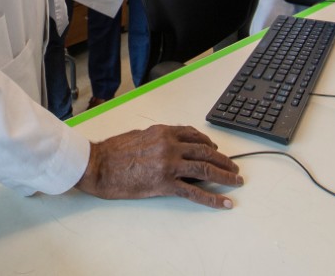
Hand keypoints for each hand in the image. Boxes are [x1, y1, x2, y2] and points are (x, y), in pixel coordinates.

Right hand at [75, 125, 242, 208]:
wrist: (98, 165)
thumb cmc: (113, 151)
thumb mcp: (139, 136)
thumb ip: (158, 139)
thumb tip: (171, 145)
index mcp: (163, 131)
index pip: (194, 135)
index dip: (209, 143)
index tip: (216, 150)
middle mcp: (170, 145)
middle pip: (205, 151)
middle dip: (223, 160)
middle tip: (233, 167)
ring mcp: (169, 164)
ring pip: (206, 169)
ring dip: (225, 175)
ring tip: (236, 181)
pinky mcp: (165, 183)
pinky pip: (194, 191)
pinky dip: (213, 198)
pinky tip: (224, 202)